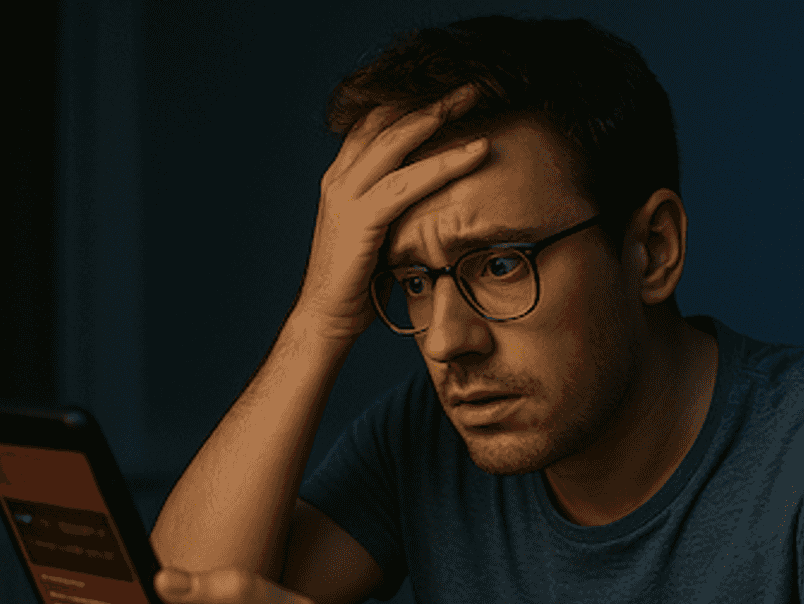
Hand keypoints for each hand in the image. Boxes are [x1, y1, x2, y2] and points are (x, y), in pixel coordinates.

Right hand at [294, 83, 487, 340]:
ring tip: (475, 98)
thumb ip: (393, 210)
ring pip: (398, 141)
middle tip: (470, 85)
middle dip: (430, 98)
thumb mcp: (376, 234)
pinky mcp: (361, 218)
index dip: (409, 103)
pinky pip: (409, 182)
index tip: (447, 93)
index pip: (374, 124)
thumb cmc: (356, 285)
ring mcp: (346, 196)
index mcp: (340, 179)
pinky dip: (447, 163)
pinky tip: (477, 152)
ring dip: (440, 115)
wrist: (326, 318)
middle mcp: (339, 179)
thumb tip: (432, 203)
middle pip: (386, 120)